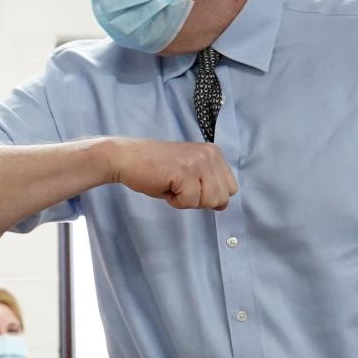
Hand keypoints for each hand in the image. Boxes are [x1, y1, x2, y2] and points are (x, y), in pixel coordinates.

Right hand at [106, 138, 237, 209]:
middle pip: (223, 196)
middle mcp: (209, 154)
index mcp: (213, 152)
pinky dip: (175, 201)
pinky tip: (164, 186)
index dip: (209, 194)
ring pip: (210, 201)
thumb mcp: (189, 174)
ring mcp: (198, 162)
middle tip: (179, 187)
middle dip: (201, 199)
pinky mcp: (185, 172)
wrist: (126, 158)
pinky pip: (190, 202)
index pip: (230, 187)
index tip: (188, 184)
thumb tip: (224, 204)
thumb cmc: (154, 169)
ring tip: (172, 185)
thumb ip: (208, 185)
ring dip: (188, 200)